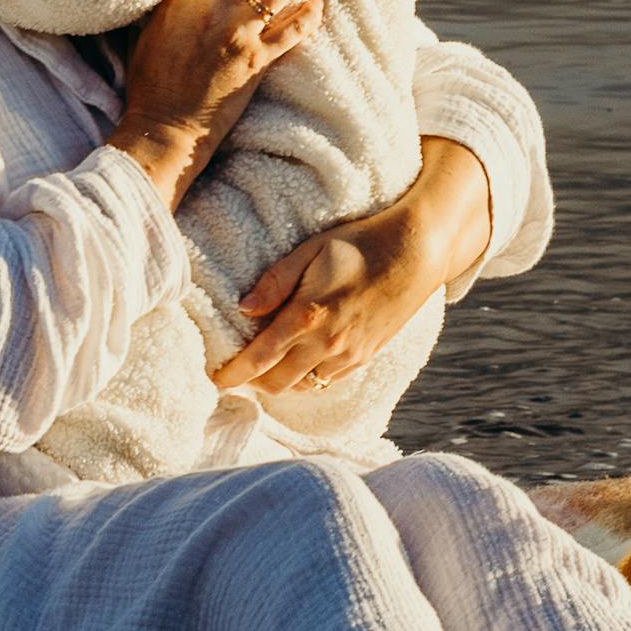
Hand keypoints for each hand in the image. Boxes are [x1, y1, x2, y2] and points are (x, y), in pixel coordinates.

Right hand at [106, 0, 325, 207]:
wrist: (167, 127)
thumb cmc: (150, 82)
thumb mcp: (148, 33)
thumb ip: (170, 3)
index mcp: (183, 2)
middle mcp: (213, 11)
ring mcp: (238, 35)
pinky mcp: (256, 62)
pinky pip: (291, 34)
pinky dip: (308, 19)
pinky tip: (320, 6)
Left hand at [212, 136, 491, 393]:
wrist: (415, 253)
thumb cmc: (360, 244)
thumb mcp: (311, 251)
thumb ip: (275, 282)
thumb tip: (243, 309)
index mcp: (308, 315)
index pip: (259, 358)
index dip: (233, 373)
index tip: (215, 379)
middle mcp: (327, 343)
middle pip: (277, 383)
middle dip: (252, 382)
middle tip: (237, 371)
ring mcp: (349, 354)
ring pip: (302, 386)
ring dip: (279, 381)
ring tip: (265, 367)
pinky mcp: (365, 357)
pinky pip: (326, 381)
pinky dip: (307, 379)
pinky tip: (299, 363)